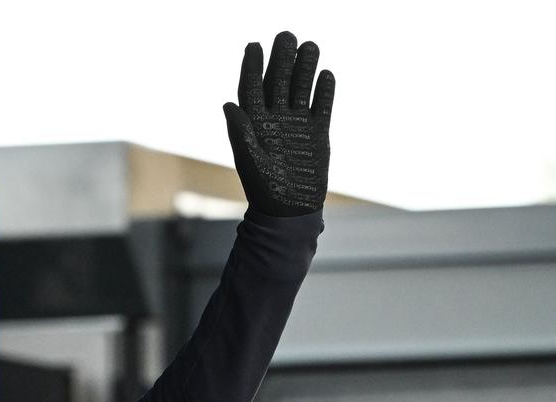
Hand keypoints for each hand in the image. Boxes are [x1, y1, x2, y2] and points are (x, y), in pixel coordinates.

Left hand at [224, 31, 333, 216]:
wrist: (290, 210)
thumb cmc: (264, 189)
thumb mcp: (250, 160)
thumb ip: (241, 132)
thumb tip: (228, 104)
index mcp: (254, 124)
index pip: (252, 88)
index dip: (252, 67)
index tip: (254, 45)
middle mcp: (275, 119)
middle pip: (279, 82)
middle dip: (282, 59)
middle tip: (286, 36)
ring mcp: (298, 124)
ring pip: (301, 89)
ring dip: (305, 69)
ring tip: (310, 46)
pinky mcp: (318, 133)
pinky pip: (322, 107)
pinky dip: (324, 92)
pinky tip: (326, 75)